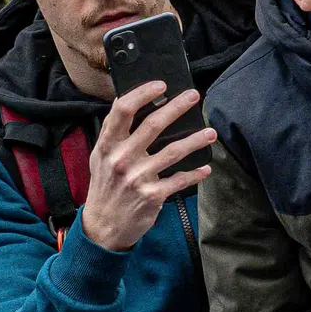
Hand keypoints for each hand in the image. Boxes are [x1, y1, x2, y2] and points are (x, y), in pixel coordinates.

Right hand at [80, 80, 215, 251]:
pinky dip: (195, 174)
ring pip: (173, 151)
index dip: (143, 93)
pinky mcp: (152, 195)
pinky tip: (206, 168)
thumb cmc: (105, 186)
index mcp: (108, 145)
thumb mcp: (100, 157)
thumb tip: (126, 101)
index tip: (161, 85)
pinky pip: (179, 180)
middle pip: (152, 124)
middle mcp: (121, 158)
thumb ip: (112, 132)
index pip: (123, 110)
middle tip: (194, 96)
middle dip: (177, 107)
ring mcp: (138, 177)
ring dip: (195, 140)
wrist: (103, 226)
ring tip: (210, 132)